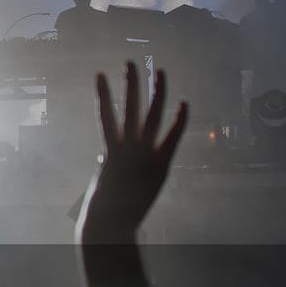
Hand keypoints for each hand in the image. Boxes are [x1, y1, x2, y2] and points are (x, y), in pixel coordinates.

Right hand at [79, 63, 187, 241]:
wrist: (112, 223)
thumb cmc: (102, 206)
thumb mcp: (103, 177)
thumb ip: (108, 160)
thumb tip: (109, 153)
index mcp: (110, 148)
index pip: (105, 113)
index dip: (102, 93)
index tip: (100, 74)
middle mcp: (127, 146)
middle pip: (130, 106)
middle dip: (131, 83)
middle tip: (131, 63)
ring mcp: (145, 153)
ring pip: (152, 113)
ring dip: (157, 91)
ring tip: (159, 71)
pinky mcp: (161, 164)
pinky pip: (173, 137)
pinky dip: (180, 120)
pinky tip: (185, 103)